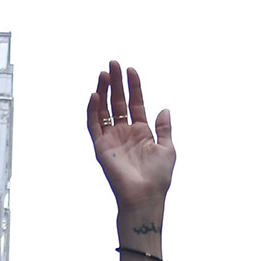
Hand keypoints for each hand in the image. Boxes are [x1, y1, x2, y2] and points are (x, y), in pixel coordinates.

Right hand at [86, 63, 173, 217]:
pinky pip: (94, 125)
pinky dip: (93, 110)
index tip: (131, 69)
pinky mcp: (101, 147)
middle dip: (116, 83)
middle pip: (118, 102)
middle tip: (113, 63)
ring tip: (104, 73)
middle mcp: (124, 133)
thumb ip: (164, 129)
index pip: (135, 103)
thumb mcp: (167, 149)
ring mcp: (111, 139)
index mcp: (141, 132)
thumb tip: (165, 109)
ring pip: (104, 110)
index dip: (133, 86)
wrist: (145, 197)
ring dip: (103, 91)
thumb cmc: (158, 178)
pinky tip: (96, 95)